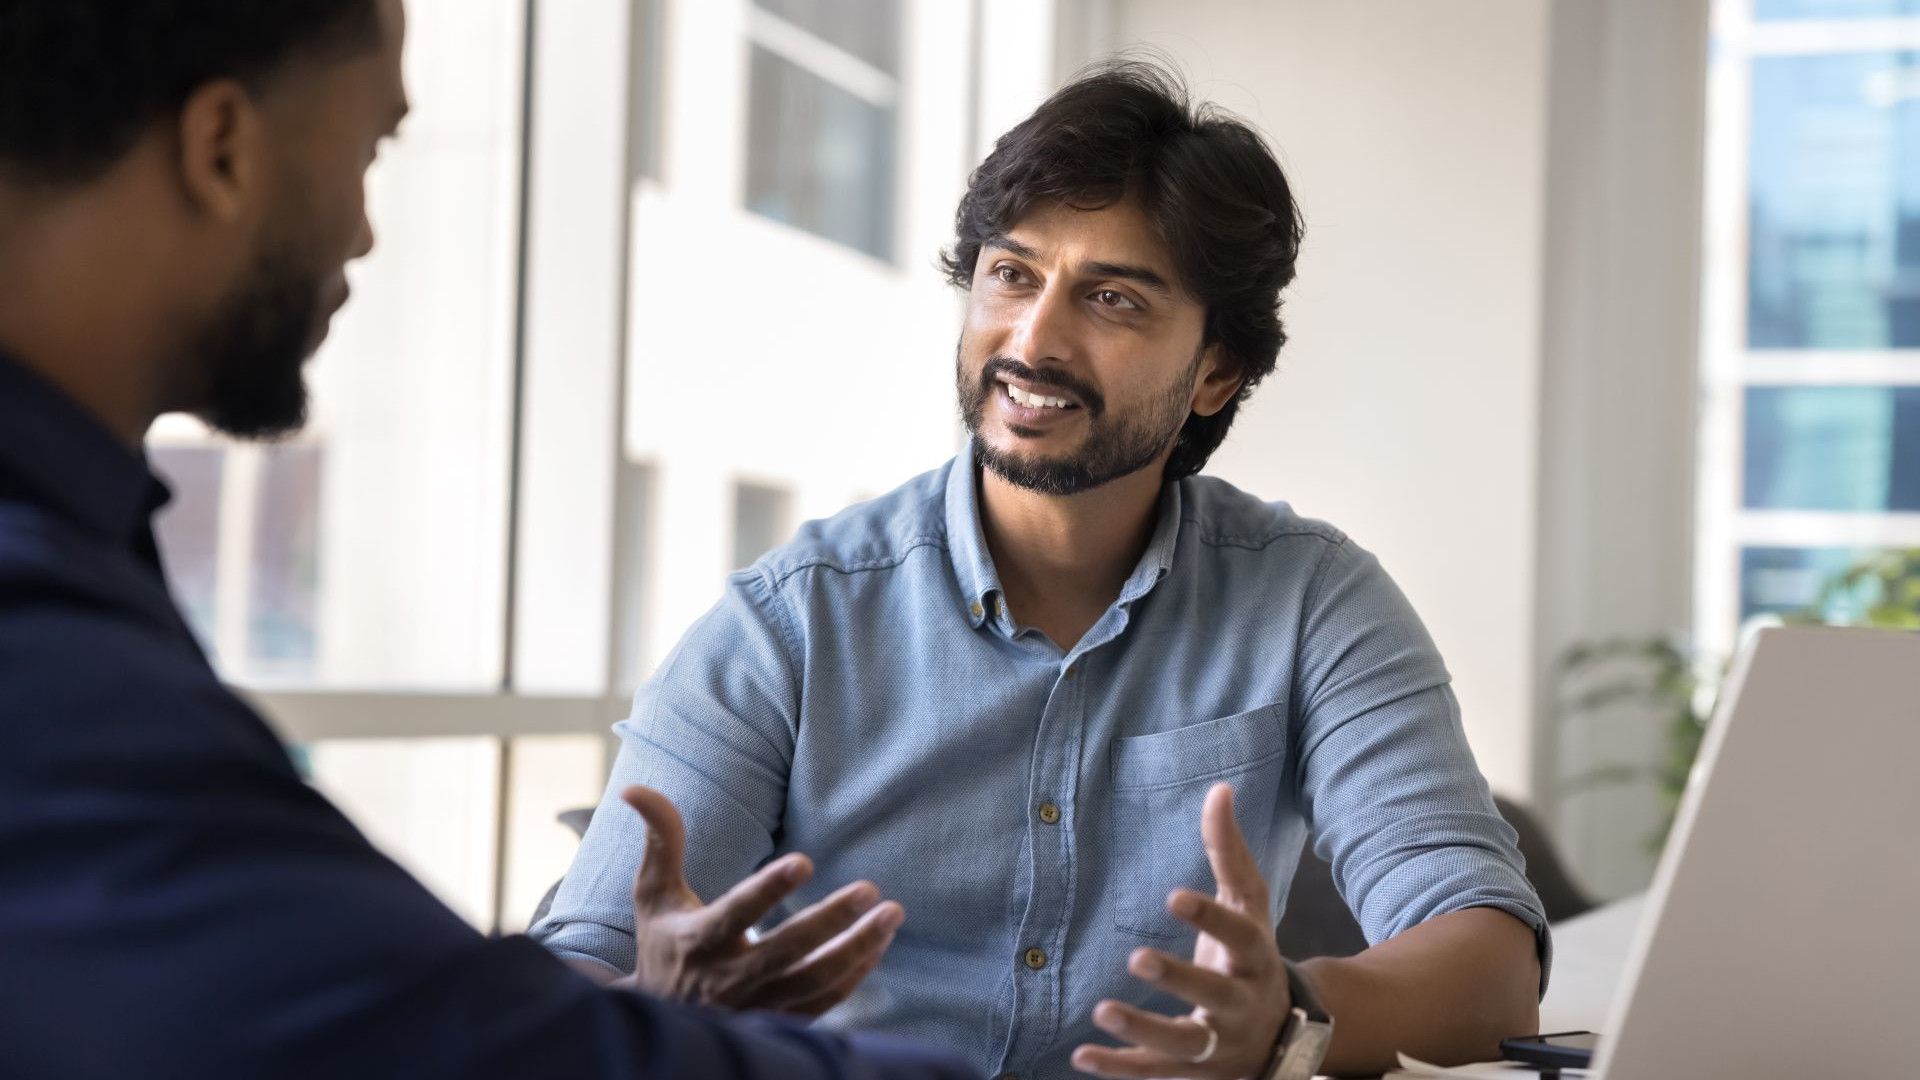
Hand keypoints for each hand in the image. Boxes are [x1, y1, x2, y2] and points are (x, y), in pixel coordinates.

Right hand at [612, 785, 904, 1015]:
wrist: (661, 1018)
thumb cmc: (662, 943)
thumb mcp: (653, 894)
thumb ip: (661, 840)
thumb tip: (635, 788)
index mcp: (698, 941)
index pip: (737, 912)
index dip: (770, 888)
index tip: (806, 859)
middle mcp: (728, 979)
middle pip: (787, 951)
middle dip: (831, 921)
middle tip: (870, 889)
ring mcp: (756, 1005)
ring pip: (814, 981)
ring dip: (857, 949)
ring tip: (891, 914)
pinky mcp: (777, 1021)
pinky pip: (825, 1002)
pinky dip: (855, 974)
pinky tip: (877, 943)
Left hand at [1073, 783, 1292, 1078]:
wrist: (1283, 1039)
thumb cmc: (1253, 958)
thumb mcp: (1249, 905)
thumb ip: (1229, 851)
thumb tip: (1219, 789)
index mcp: (1255, 960)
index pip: (1238, 936)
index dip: (1210, 917)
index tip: (1173, 895)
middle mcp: (1241, 1006)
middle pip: (1214, 996)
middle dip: (1179, 979)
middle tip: (1137, 956)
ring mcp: (1220, 1046)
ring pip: (1184, 1045)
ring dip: (1143, 1029)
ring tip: (1102, 1009)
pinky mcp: (1195, 1075)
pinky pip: (1156, 1075)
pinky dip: (1120, 1068)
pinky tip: (1081, 1055)